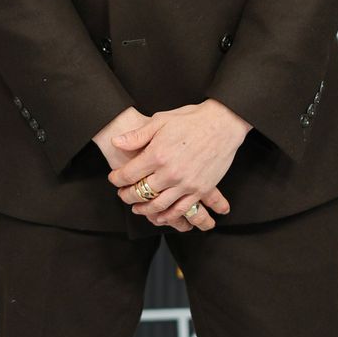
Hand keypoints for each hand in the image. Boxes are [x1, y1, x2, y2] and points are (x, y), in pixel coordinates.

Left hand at [106, 100, 249, 228]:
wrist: (223, 124)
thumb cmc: (192, 119)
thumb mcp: (160, 120)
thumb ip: (137, 135)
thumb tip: (117, 143)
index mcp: (157, 155)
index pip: (128, 174)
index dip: (117, 179)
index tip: (114, 179)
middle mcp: (170, 172)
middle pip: (140, 192)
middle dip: (127, 196)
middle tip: (123, 194)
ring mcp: (185, 184)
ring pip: (158, 205)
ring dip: (144, 209)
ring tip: (137, 208)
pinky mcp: (200, 189)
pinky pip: (181, 210)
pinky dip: (168, 217)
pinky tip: (160, 217)